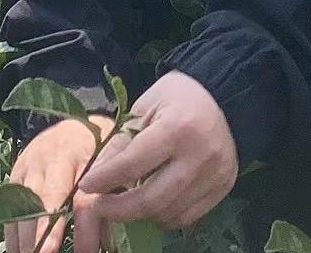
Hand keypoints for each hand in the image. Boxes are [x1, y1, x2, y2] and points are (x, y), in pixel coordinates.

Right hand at [4, 112, 117, 252]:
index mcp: (85, 155)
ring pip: (23, 203)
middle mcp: (54, 158)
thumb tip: (109, 242)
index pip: (82, 197)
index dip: (83, 229)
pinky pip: (9, 204)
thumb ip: (111, 198)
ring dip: (24, 236)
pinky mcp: (16, 172)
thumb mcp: (112, 163)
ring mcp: (31, 164)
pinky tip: (15, 250)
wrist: (74, 125)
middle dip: (43, 234)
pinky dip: (11, 230)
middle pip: (46, 201)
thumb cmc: (99, 147)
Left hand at [76, 70, 237, 243]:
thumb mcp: (144, 108)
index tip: (85, 186)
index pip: (133, 165)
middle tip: (100, 206)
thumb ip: (121, 143)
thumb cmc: (177, 96)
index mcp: (177, 127)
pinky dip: (165, 214)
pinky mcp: (224, 187)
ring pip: (169, 213)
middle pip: (152, 200)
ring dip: (142, 213)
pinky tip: (154, 201)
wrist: (223, 95)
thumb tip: (95, 178)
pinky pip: (187, 216)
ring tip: (128, 199)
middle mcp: (199, 155)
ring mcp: (216, 174)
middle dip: (119, 209)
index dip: (105, 179)